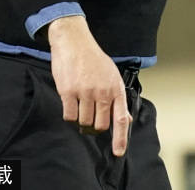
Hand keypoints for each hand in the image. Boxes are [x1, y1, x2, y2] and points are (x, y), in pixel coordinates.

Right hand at [47, 16, 131, 155]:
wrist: (74, 42)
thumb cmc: (93, 58)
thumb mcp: (112, 75)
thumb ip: (118, 98)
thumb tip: (126, 119)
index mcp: (115, 88)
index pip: (120, 118)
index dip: (120, 138)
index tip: (118, 151)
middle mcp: (102, 92)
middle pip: (100, 124)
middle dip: (95, 124)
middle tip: (91, 113)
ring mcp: (85, 92)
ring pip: (84, 121)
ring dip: (81, 117)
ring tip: (80, 101)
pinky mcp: (68, 92)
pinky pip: (69, 116)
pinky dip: (70, 113)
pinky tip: (71, 101)